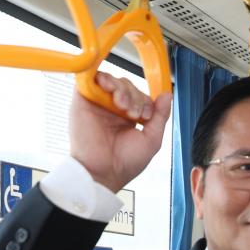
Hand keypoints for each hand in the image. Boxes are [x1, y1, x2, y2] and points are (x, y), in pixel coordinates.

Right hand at [69, 72, 172, 192]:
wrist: (103, 172)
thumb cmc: (125, 162)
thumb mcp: (152, 139)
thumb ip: (160, 116)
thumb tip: (167, 95)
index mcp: (126, 117)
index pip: (139, 95)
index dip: (145, 101)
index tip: (145, 117)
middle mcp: (111, 108)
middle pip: (126, 85)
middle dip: (135, 96)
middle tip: (134, 114)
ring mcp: (96, 103)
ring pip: (111, 79)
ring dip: (122, 89)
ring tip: (123, 106)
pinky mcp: (81, 101)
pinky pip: (89, 78)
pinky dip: (102, 78)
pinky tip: (110, 90)